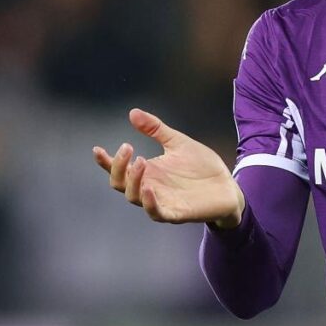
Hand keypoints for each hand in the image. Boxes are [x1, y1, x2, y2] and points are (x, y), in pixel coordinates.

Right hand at [94, 108, 244, 228]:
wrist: (228, 185)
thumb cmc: (202, 167)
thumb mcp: (178, 143)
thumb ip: (156, 130)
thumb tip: (132, 112)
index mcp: (148, 172)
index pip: (120, 169)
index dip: (106, 162)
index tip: (97, 150)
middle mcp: (150, 188)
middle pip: (120, 184)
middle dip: (119, 167)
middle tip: (128, 147)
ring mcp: (161, 201)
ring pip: (134, 198)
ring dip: (133, 181)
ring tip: (141, 161)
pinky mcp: (176, 213)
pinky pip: (156, 212)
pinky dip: (149, 202)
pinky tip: (149, 188)